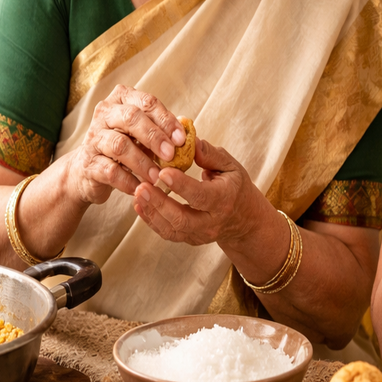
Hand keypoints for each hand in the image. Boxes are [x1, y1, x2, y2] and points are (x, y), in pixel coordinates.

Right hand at [68, 84, 187, 205]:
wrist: (90, 170)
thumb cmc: (125, 147)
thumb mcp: (144, 134)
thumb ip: (163, 131)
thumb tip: (189, 136)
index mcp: (122, 99)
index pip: (147, 102)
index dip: (166, 120)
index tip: (181, 139)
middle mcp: (105, 113)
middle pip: (130, 118)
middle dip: (154, 137)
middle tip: (171, 155)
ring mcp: (93, 137)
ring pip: (119, 145)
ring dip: (143, 162)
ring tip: (158, 177)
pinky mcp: (88, 163)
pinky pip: (110, 170)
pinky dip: (128, 181)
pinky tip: (141, 188)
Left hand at [132, 139, 266, 246]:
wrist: (244, 218)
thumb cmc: (234, 186)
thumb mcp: (230, 166)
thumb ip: (210, 155)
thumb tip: (191, 142)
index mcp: (224, 200)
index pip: (201, 195)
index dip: (181, 185)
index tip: (163, 172)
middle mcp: (212, 221)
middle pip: (182, 218)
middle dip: (159, 203)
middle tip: (141, 186)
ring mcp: (200, 234)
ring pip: (172, 229)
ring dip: (152, 212)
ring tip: (137, 194)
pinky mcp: (190, 239)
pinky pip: (168, 233)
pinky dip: (151, 221)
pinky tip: (140, 205)